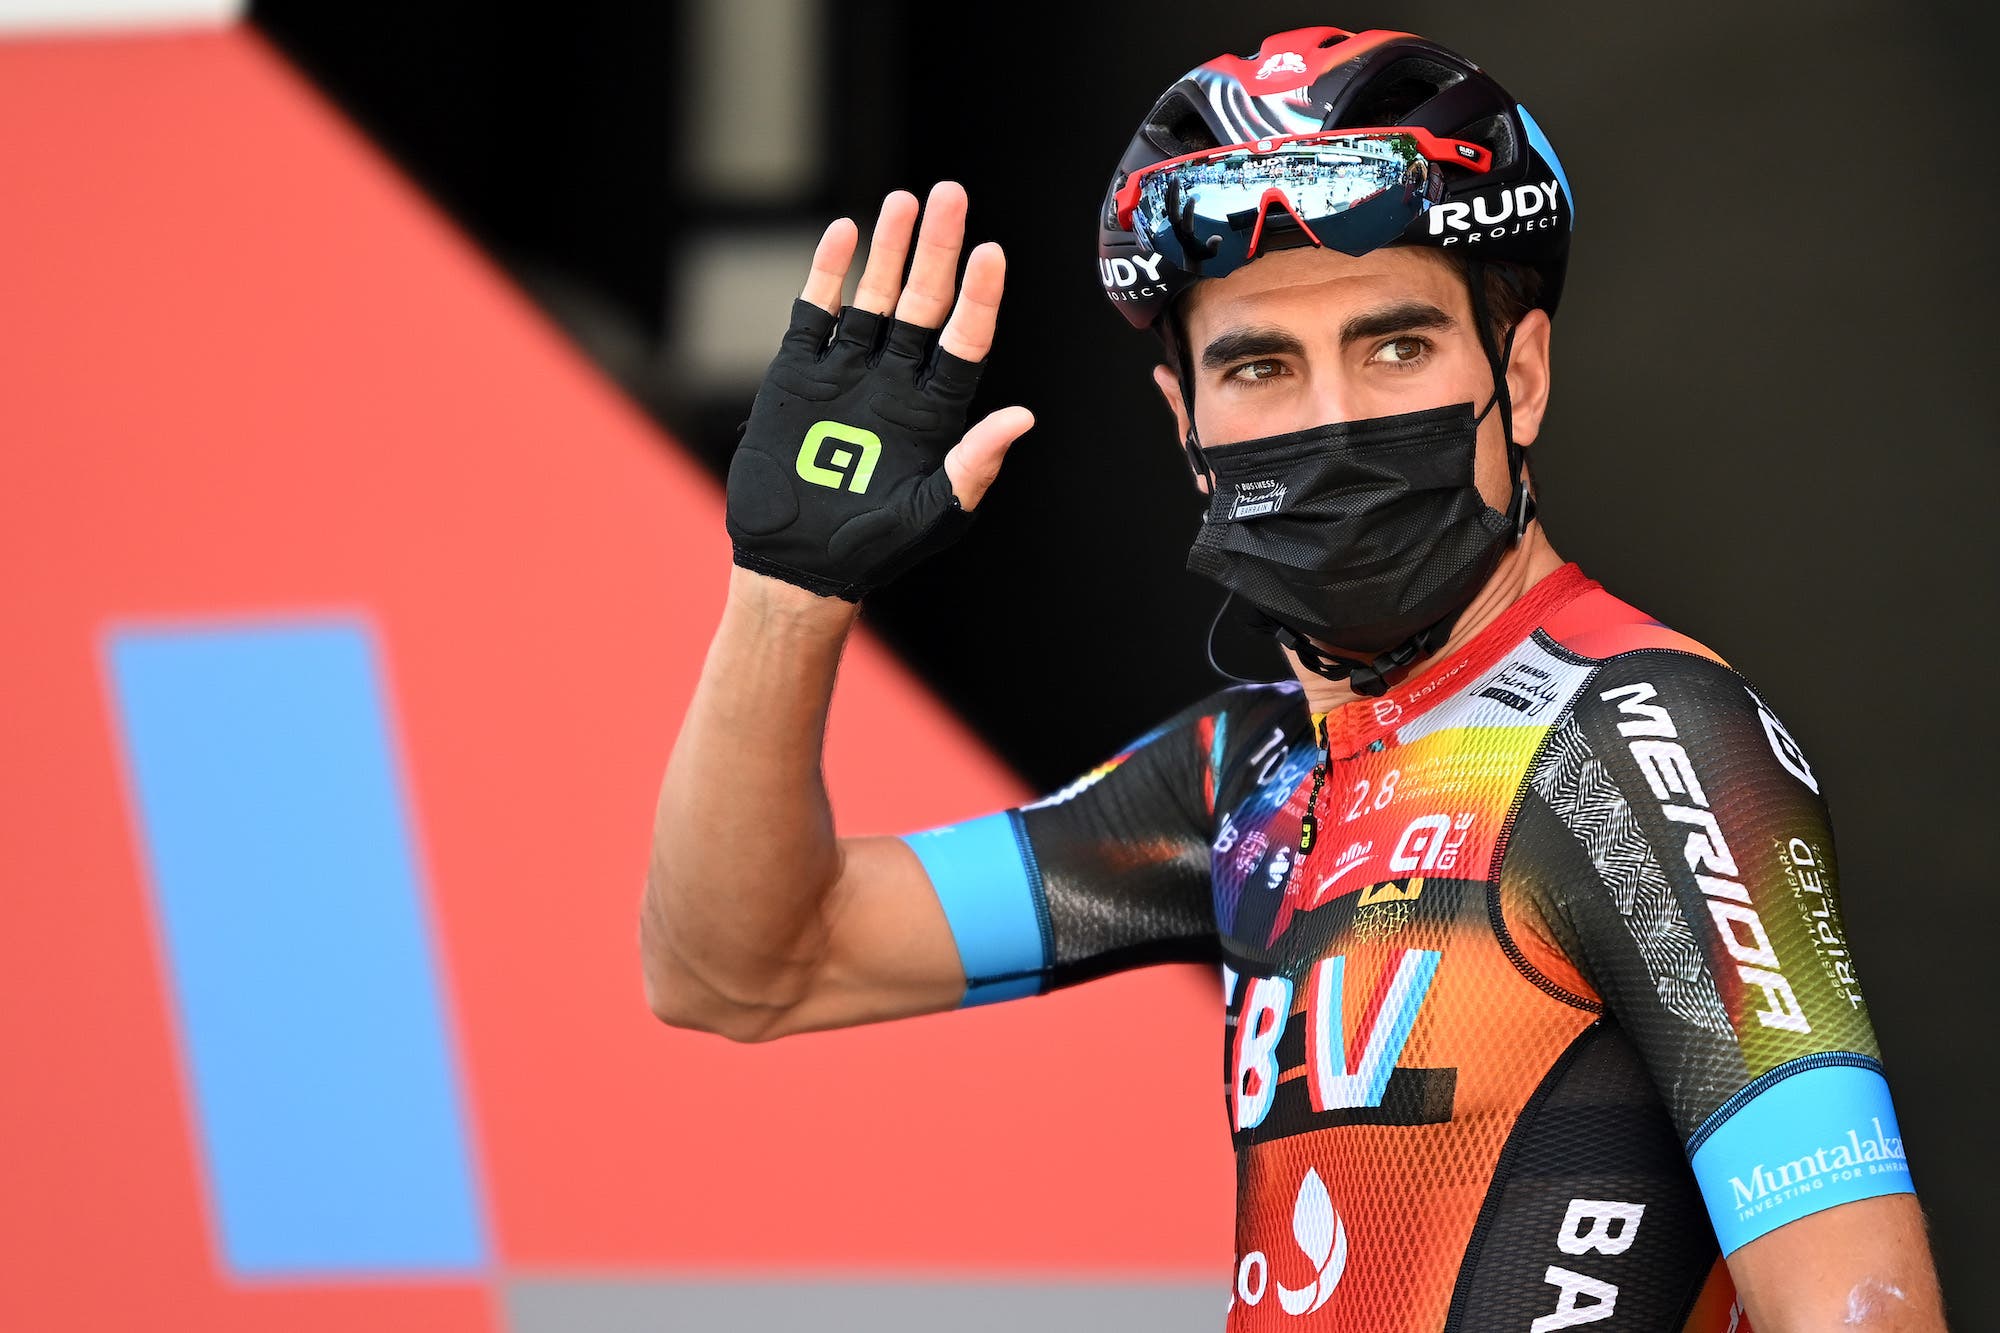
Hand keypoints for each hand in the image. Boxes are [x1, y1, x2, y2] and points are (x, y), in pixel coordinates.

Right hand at [724, 182, 1034, 600]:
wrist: (799, 563)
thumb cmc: (876, 546)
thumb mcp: (936, 512)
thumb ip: (975, 463)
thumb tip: (1023, 418)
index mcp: (935, 411)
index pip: (966, 340)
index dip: (979, 297)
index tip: (991, 252)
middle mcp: (896, 380)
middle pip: (924, 302)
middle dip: (937, 248)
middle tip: (951, 194)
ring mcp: (848, 371)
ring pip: (874, 295)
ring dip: (889, 248)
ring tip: (904, 201)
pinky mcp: (799, 374)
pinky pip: (816, 313)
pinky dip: (828, 273)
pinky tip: (844, 233)